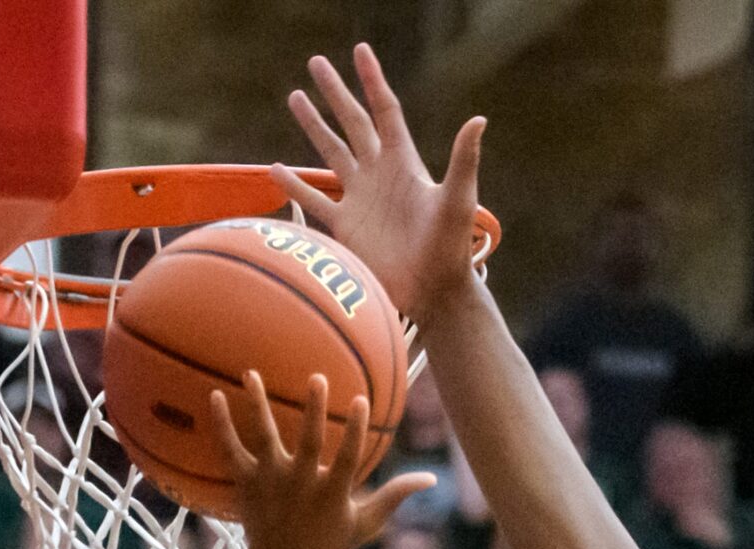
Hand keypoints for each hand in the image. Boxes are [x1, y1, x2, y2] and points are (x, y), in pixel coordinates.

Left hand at [209, 374, 435, 548]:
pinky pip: (230, 449)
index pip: (349, 458)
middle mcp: (301, 485)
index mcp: (332, 494)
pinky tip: (214, 395)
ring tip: (249, 373)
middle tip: (317, 377)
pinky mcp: (246, 483)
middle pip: (309, 443)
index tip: (361, 400)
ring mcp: (271, 483)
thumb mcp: (366, 522)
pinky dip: (220, 424)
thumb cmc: (330, 543)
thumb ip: (396, 495)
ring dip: (257, 404)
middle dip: (315, 411)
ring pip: (264, 437)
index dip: (356, 430)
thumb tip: (432, 478)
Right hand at [275, 47, 491, 318]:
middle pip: (353, 123)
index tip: (360, 51)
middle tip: (316, 62)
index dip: (373, 81)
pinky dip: (295, 184)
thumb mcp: (458, 200)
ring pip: (330, 153)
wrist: (433, 292)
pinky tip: (275, 168)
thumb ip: (463, 160)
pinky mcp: (346, 226)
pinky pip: (314, 199)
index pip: (385, 111)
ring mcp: (361, 199)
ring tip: (295, 96)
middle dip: (335, 93)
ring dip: (314, 126)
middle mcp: (379, 175)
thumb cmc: (451, 247)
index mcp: (403, 163)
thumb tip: (479, 120)